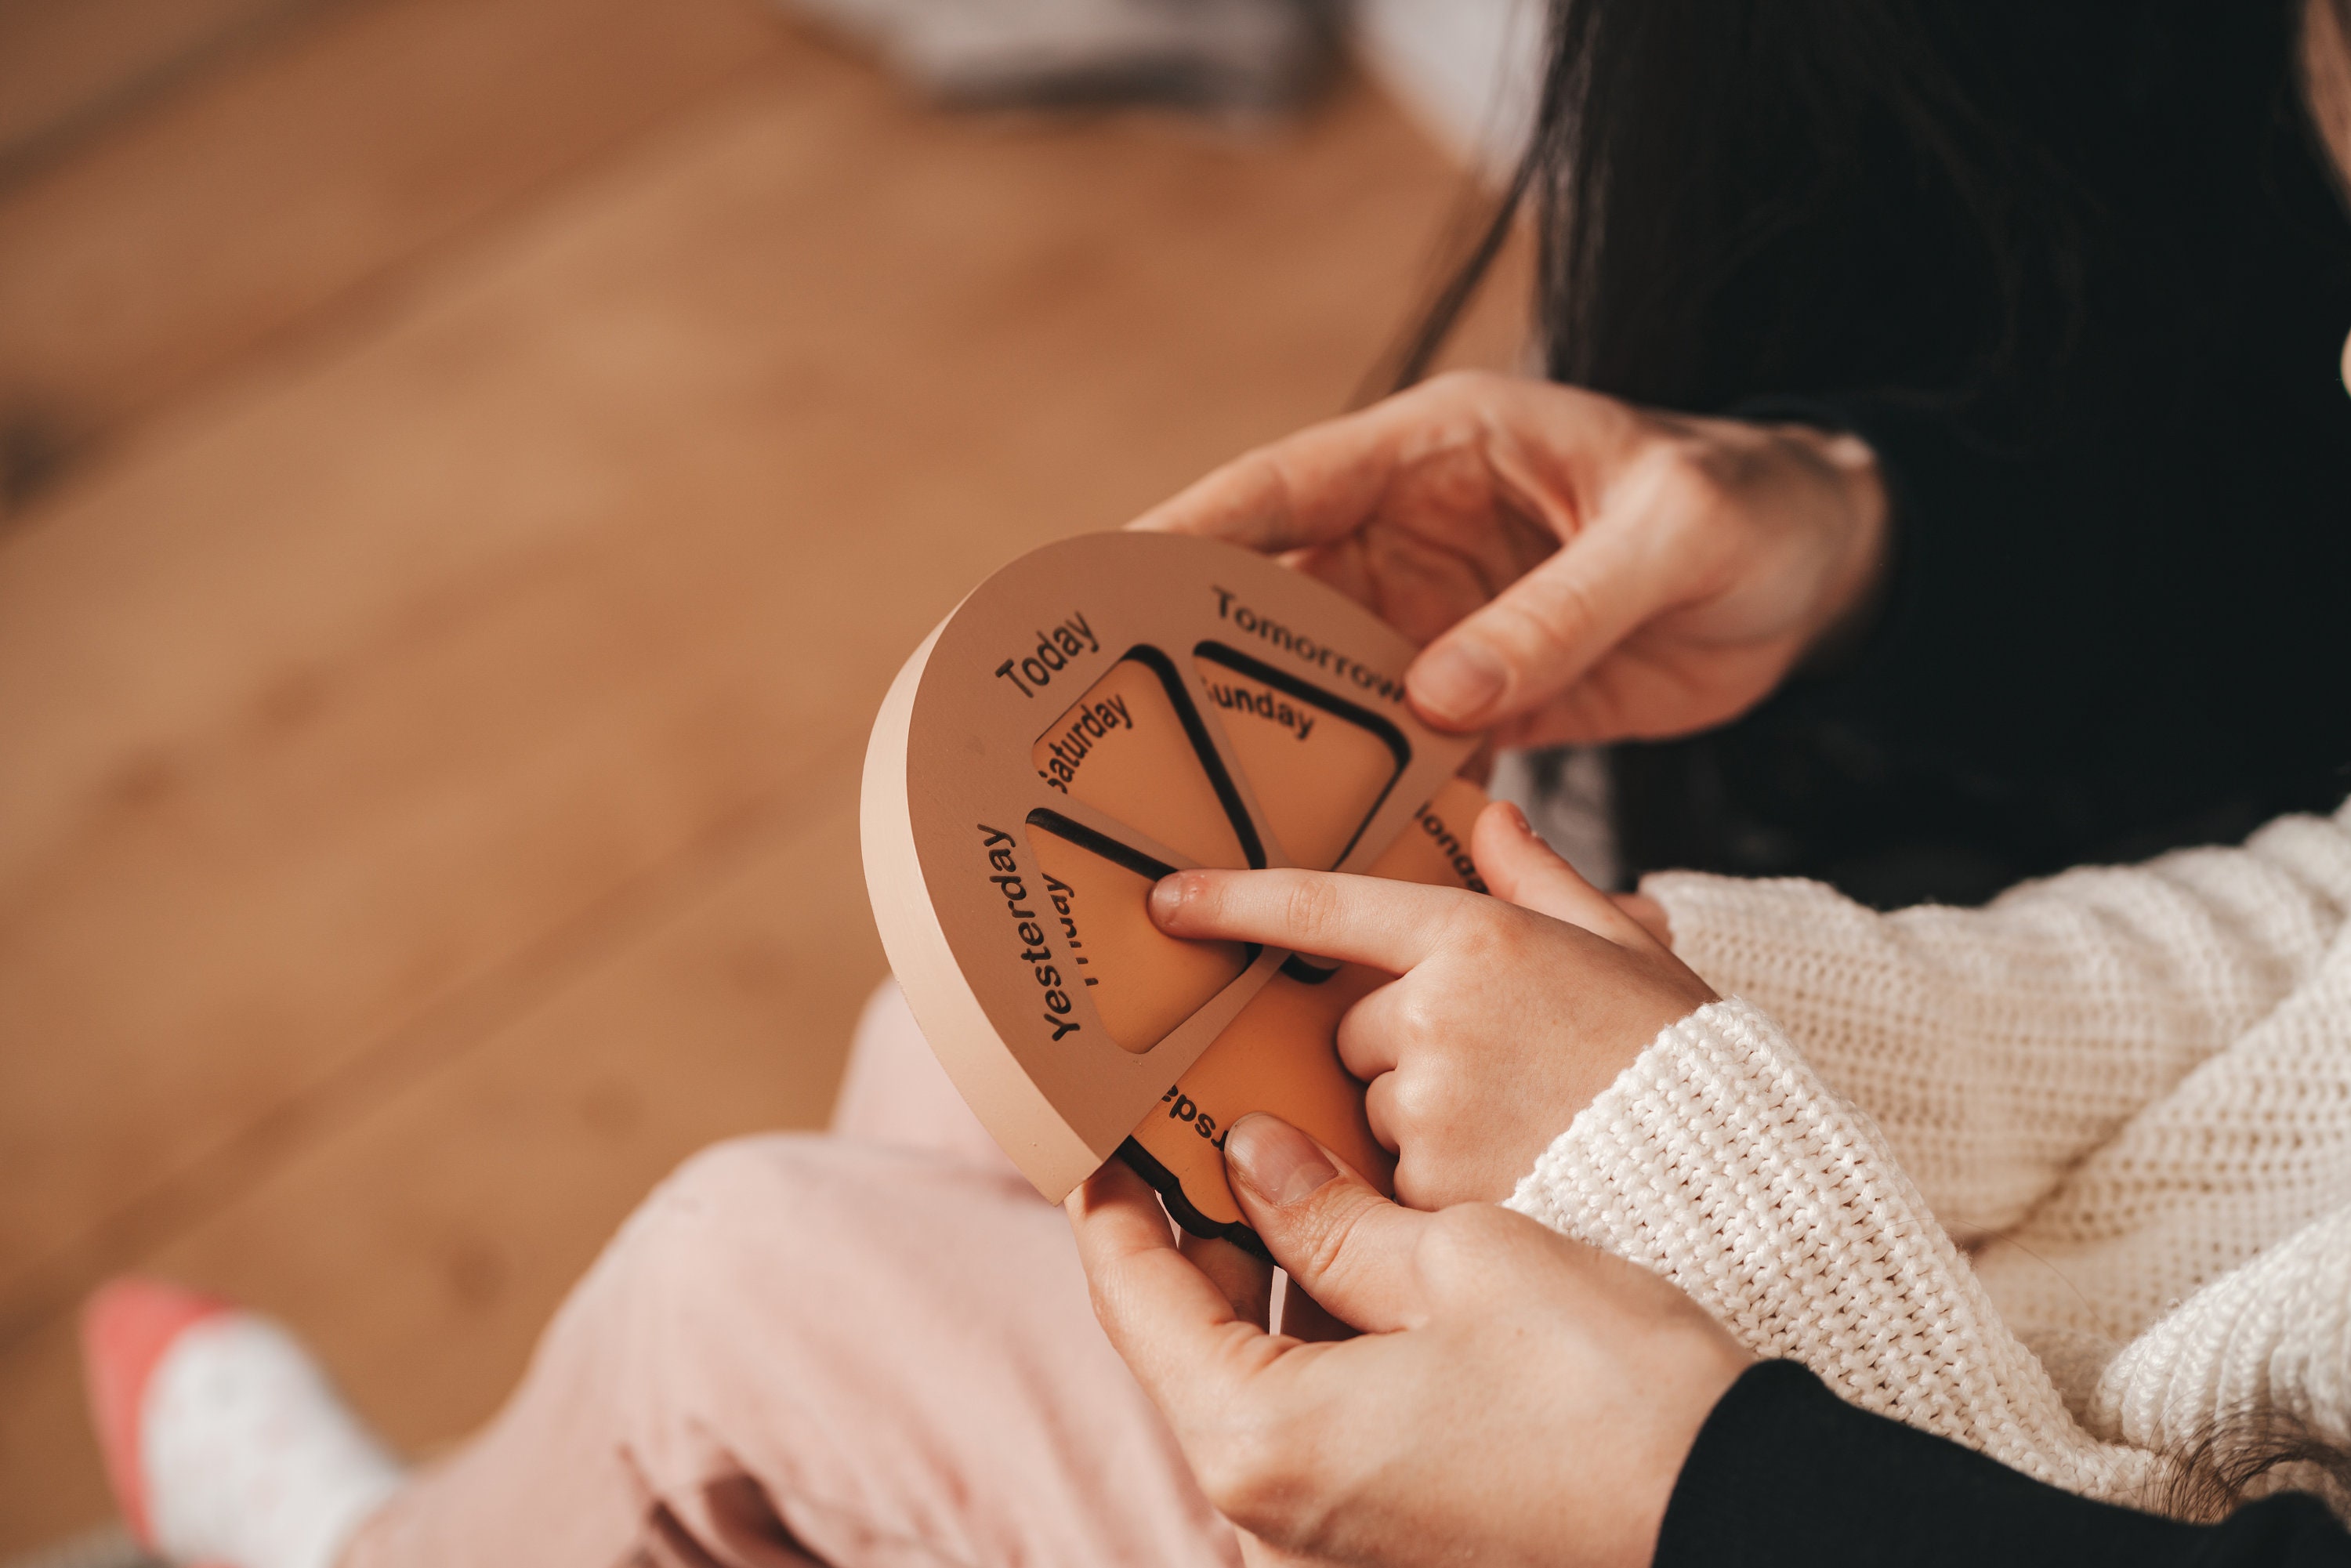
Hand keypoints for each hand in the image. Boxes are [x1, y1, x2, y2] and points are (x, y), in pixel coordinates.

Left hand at [1068, 1115, 1751, 1567]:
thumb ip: (1329, 1214)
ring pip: (1249, 1384)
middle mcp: (1269, 1512)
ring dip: (1255, 1288)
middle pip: (1184, 1346)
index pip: (1135, 1300)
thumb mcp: (1459, 1261)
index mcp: (1259, 1442)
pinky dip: (1311, 1344)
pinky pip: (1310, 1425)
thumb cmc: (1609, 1395)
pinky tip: (1345, 1261)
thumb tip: (1253, 1156)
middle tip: (1195, 1132)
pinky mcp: (1384, 1538)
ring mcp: (1326, 1535)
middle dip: (1191, 1236)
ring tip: (1270, 1176)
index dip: (1114, 1206)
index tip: (1104, 1136)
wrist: (1745, 1521)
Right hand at [1130, 370, 1887, 746]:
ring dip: (1270, 741)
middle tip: (1110, 726)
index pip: (1286, 485)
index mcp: (1439, 452)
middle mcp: (1415, 533)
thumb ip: (1557, 613)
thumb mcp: (1669, 537)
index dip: (1189, 532)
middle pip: (1276, 596)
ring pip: (1322, 683)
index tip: (1109, 587)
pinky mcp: (1479, 694)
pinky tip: (1316, 847)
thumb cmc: (1748, 507)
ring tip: (1193, 808)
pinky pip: (1395, 745)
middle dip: (1196, 656)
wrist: (1819, 567)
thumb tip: (1436, 696)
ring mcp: (1440, 619)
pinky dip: (1358, 791)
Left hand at [1152, 800, 1714, 1207]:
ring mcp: (1425, 1103)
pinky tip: (1507, 1181)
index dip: (1234, 901)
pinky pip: (1390, 1182)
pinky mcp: (1425, 1188)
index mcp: (1479, 938)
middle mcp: (1436, 1012)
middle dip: (1399, 1050)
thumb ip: (1546, 882)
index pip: (1325, 909)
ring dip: (1416, 1121)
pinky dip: (1430, 1187)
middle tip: (1501, 1074)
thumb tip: (1492, 816)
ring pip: (1370, 1108)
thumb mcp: (1625, 953)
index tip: (1164, 901)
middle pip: (1352, 1029)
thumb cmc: (1682, 1067)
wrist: (1734, 1186)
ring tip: (1520, 1131)